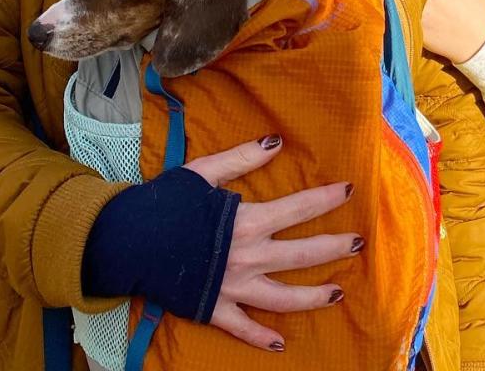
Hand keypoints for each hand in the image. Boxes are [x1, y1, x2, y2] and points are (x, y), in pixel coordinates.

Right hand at [186, 138, 361, 352]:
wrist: (126, 242)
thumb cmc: (166, 203)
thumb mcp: (204, 171)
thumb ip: (242, 158)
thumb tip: (276, 141)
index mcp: (247, 221)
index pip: (297, 208)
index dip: (326, 198)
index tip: (349, 190)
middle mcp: (247, 256)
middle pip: (301, 255)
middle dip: (333, 248)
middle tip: (359, 243)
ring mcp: (233, 288)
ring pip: (282, 297)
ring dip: (313, 297)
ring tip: (338, 293)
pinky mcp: (214, 309)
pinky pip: (243, 328)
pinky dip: (262, 337)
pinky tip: (281, 343)